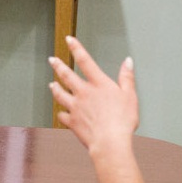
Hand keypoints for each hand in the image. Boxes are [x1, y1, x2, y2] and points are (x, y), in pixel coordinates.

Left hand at [48, 36, 137, 152]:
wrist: (109, 142)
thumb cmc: (122, 121)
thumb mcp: (130, 96)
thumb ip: (127, 77)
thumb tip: (128, 62)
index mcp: (98, 84)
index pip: (85, 61)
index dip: (76, 48)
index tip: (69, 40)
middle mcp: (83, 93)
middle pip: (66, 75)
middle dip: (58, 65)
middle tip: (51, 60)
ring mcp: (75, 107)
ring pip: (59, 94)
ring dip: (55, 88)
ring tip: (51, 84)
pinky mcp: (71, 121)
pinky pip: (62, 115)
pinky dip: (61, 113)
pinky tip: (60, 112)